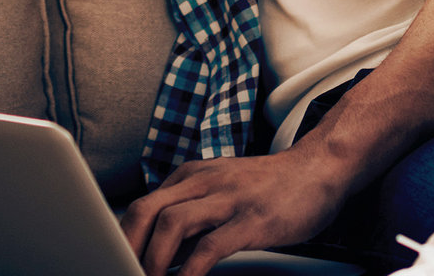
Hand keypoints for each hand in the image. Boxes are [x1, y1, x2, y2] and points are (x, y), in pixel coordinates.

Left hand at [119, 149, 349, 275]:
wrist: (319, 168)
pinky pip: (212, 246)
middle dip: (126, 246)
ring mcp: (228, 199)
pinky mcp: (252, 220)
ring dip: (153, 259)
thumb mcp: (220, 192)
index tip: (114, 258)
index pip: (143, 205)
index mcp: (191, 176)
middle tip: (119, 269)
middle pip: (147, 210)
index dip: (122, 236)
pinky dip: (192, 269)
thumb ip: (191, 217)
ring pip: (173, 224)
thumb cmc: (269, 187)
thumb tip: (160, 253)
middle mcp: (204, 182)